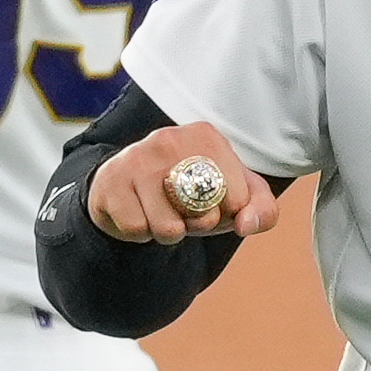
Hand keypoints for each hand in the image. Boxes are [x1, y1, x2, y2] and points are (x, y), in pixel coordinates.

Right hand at [87, 121, 278, 243]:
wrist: (131, 189)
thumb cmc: (193, 191)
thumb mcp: (235, 196)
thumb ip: (262, 210)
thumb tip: (246, 224)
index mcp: (206, 136)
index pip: (237, 199)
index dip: (226, 213)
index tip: (212, 200)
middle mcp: (169, 139)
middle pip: (204, 215)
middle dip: (198, 226)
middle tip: (185, 210)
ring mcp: (136, 159)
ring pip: (167, 229)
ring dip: (168, 232)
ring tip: (161, 212)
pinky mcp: (109, 182)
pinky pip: (136, 230)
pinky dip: (140, 233)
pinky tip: (138, 212)